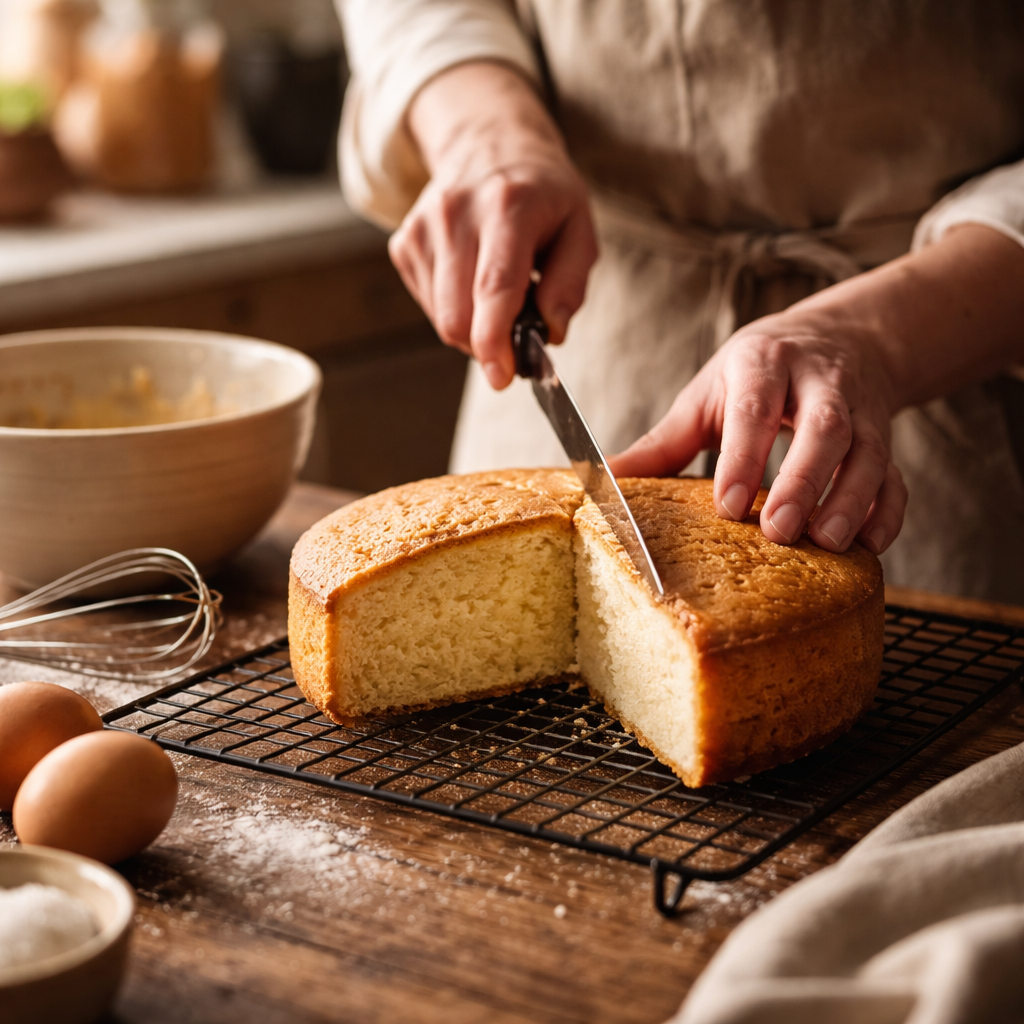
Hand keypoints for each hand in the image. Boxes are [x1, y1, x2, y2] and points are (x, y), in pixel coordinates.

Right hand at [391, 62, 597, 388]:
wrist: (487, 143)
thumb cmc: (540, 194)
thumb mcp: (578, 226)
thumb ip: (571, 283)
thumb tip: (551, 331)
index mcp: (508, 207)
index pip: (494, 286)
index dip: (494, 340)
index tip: (502, 375)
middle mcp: (457, 213)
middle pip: (459, 314)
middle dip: (487, 346)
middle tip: (515, 342)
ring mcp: (424, 227)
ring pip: (441, 318)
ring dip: (473, 330)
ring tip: (498, 301)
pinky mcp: (405, 242)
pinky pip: (429, 306)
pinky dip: (455, 311)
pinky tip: (472, 284)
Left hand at [610, 223, 1023, 554]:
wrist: (838, 339)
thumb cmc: (756, 375)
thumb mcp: (707, 395)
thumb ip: (662, 442)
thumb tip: (599, 481)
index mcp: (764, 365)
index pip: (756, 408)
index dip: (744, 456)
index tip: (727, 505)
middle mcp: (820, 382)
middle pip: (824, 427)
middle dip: (804, 480)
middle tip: (779, 532)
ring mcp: (861, 410)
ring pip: (869, 452)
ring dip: (852, 499)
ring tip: (827, 543)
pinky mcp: (886, 437)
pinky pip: (896, 475)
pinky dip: (888, 511)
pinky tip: (869, 546)